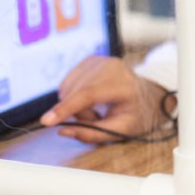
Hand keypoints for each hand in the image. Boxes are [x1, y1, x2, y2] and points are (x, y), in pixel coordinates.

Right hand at [42, 56, 169, 142]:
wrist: (148, 94)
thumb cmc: (137, 114)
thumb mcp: (122, 131)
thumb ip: (93, 134)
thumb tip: (62, 131)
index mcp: (124, 84)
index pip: (89, 94)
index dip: (66, 108)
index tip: (46, 121)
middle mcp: (111, 66)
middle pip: (75, 93)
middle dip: (78, 113)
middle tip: (96, 119)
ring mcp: (99, 60)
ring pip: (68, 88)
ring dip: (75, 105)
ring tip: (96, 109)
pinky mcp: (89, 60)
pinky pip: (67, 83)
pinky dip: (74, 95)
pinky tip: (90, 99)